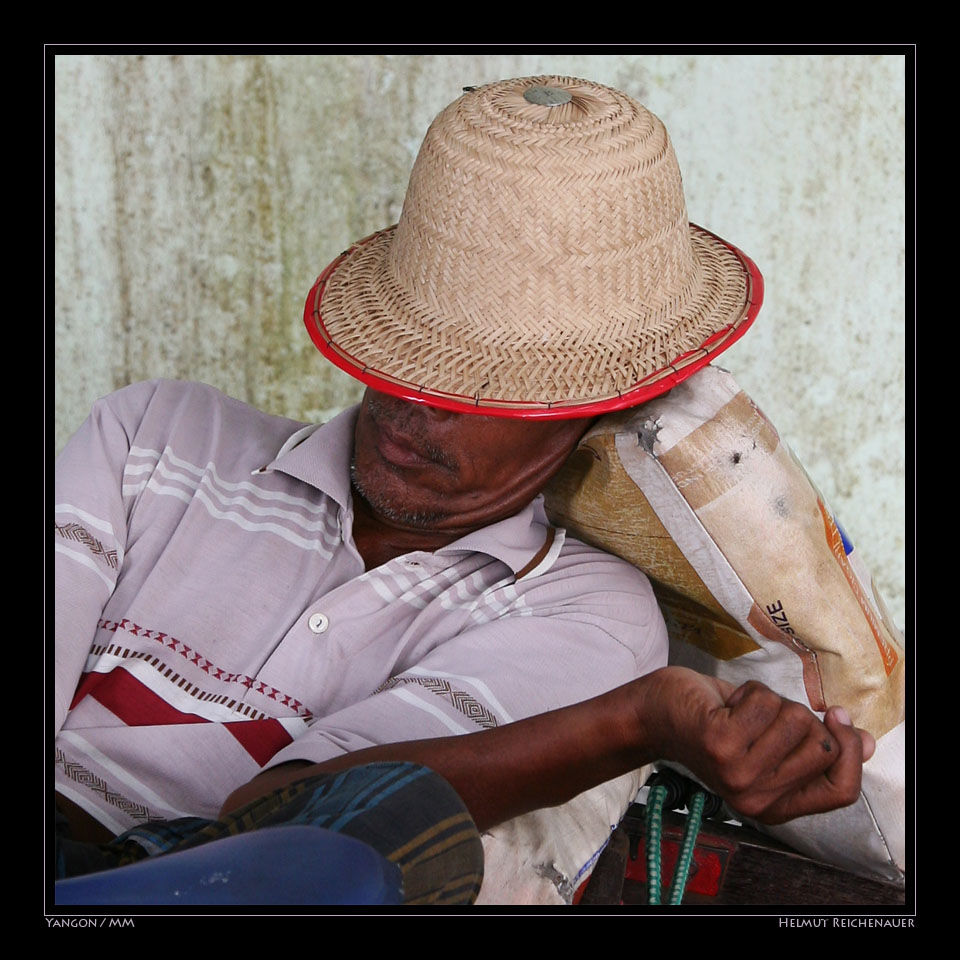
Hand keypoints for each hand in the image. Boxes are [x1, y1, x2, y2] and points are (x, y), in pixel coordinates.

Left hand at [636, 667, 874, 824]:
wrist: (653, 715)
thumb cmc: (714, 723)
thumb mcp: (768, 743)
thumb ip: (812, 748)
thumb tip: (866, 742)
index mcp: (775, 806)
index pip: (843, 790)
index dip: (852, 752)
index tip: (837, 719)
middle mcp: (758, 798)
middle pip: (824, 746)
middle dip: (801, 716)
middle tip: (763, 716)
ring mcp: (739, 774)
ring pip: (795, 718)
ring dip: (768, 701)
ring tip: (739, 711)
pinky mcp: (722, 745)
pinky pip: (765, 702)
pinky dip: (748, 691)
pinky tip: (723, 704)